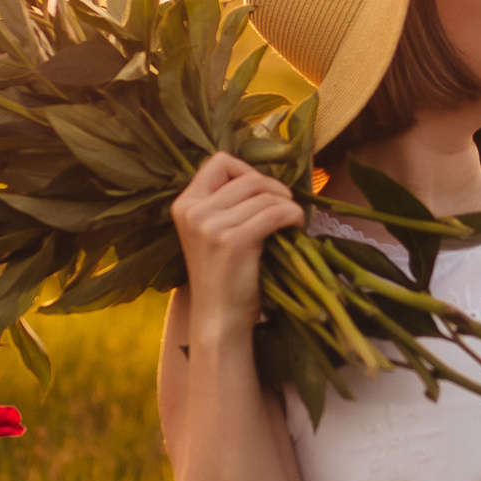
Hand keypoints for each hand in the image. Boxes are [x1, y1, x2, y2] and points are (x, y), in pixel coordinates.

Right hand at [171, 153, 306, 338]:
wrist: (219, 318)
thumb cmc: (222, 276)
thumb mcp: (210, 233)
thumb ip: (223, 204)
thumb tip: (264, 180)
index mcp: (184, 205)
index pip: (219, 162)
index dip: (247, 171)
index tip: (261, 191)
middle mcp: (193, 211)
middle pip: (247, 177)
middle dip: (274, 188)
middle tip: (285, 206)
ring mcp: (210, 226)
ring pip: (264, 194)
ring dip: (287, 203)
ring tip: (292, 219)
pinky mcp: (234, 240)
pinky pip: (274, 212)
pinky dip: (292, 215)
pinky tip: (296, 225)